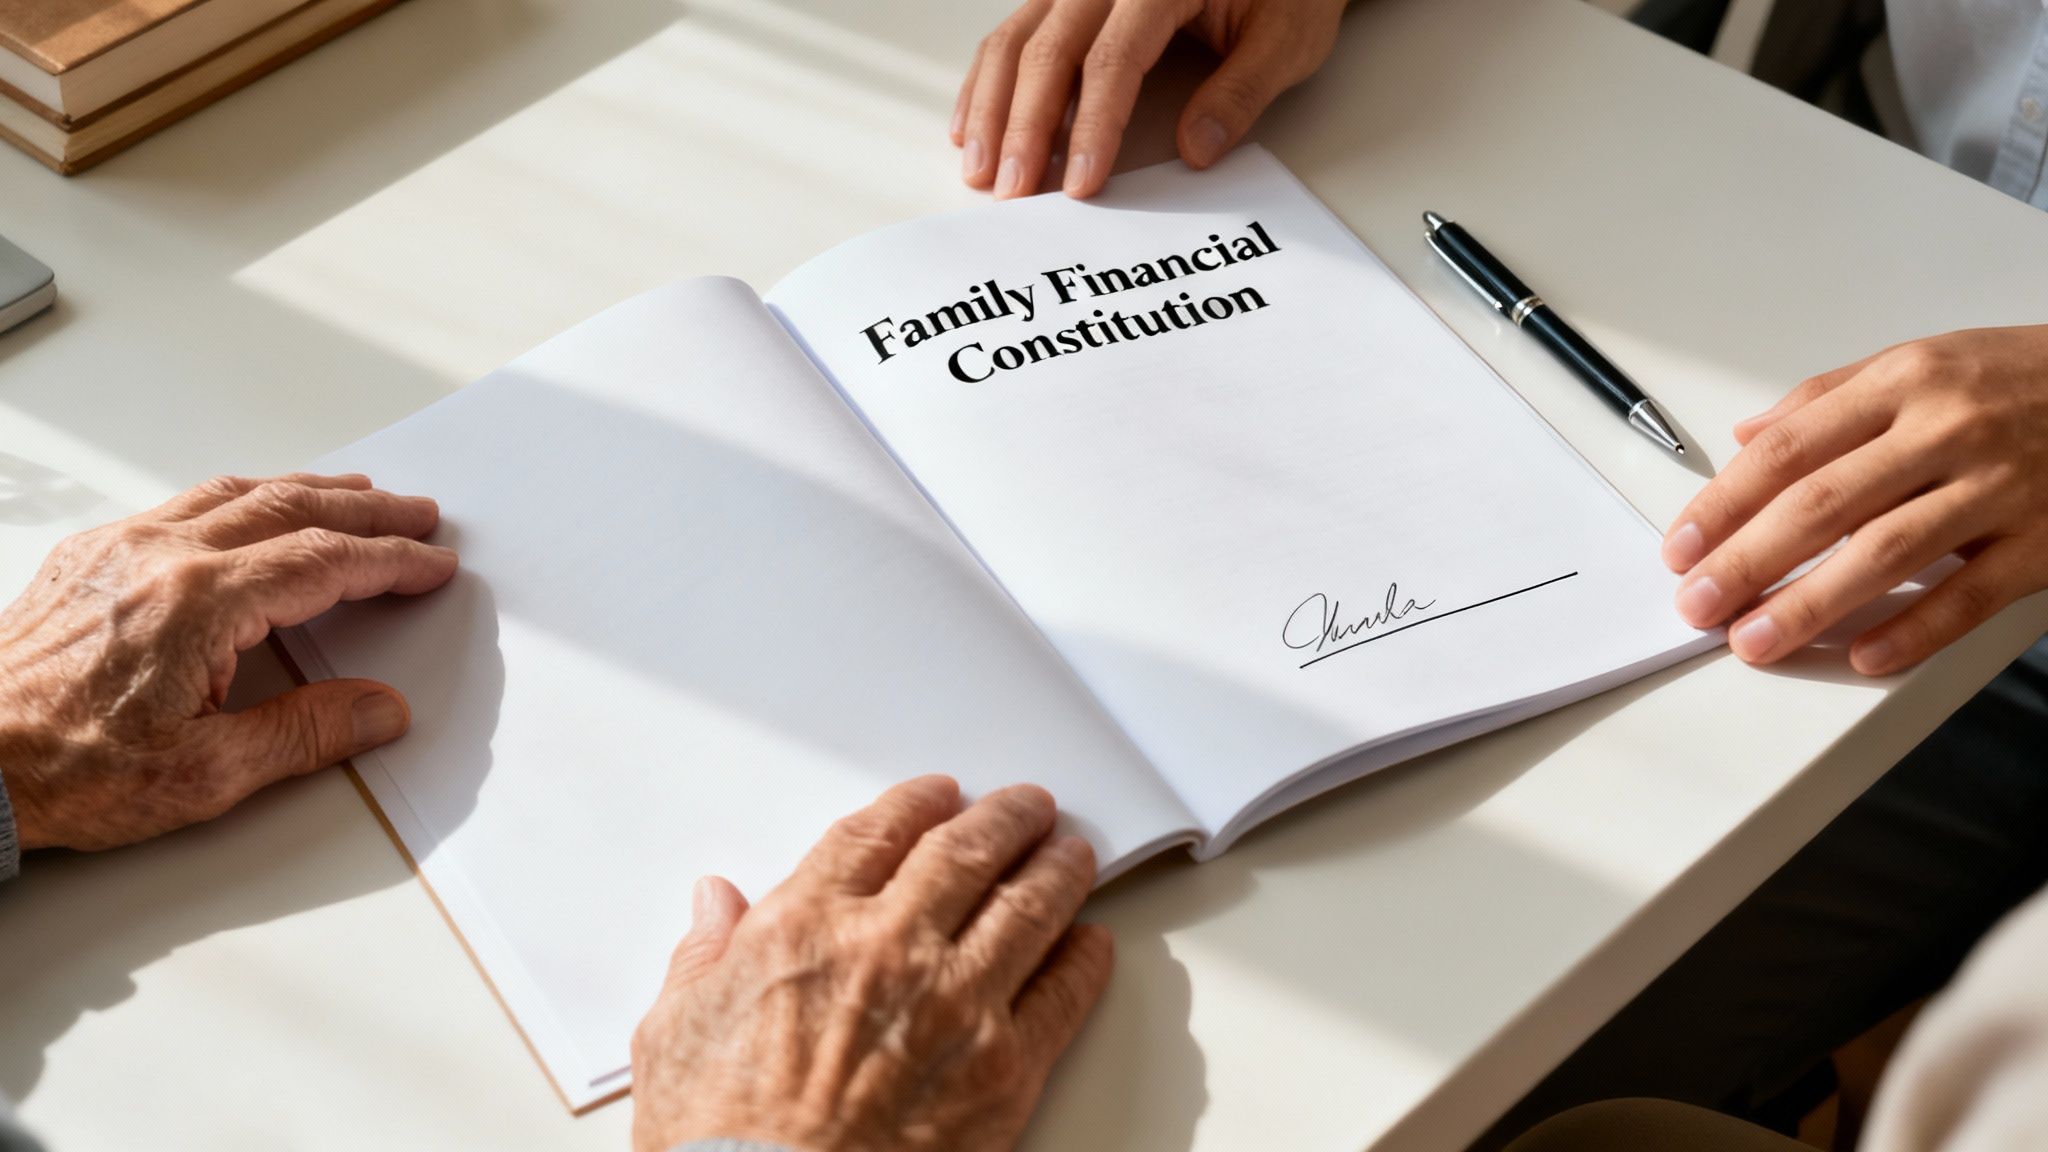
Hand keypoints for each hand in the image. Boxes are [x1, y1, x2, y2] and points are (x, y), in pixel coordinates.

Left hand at [0, 474, 457, 851]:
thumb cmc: (66, 771)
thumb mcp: (205, 774)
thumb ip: (305, 733)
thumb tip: (380, 709)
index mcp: (198, 603)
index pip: (322, 564)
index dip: (388, 561)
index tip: (430, 563)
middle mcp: (160, 556)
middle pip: (290, 510)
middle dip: (367, 513)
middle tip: (419, 515)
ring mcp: (121, 548)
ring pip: (237, 493)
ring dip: (309, 490)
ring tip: (358, 494)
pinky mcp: (91, 556)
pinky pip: (186, 503)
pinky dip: (245, 497)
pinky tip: (259, 509)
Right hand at [630, 776, 1112, 1151]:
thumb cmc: (718, 1142)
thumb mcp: (673, 1035)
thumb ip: (702, 958)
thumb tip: (715, 905)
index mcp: (805, 928)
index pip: (876, 834)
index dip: (916, 803)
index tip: (938, 795)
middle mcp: (889, 949)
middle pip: (965, 852)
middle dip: (1005, 819)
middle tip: (1027, 807)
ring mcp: (955, 1005)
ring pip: (1027, 907)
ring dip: (1057, 870)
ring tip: (1072, 853)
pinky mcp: (1003, 1069)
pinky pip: (1063, 995)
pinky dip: (1084, 960)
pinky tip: (1090, 943)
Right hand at [954, 0, 1350, 198]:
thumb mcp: (1287, 40)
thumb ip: (1241, 93)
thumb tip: (1197, 150)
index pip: (1113, 60)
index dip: (1093, 126)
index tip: (1080, 183)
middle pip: (1048, 51)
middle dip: (1024, 128)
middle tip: (1013, 192)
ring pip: (1017, 40)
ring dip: (991, 109)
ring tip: (981, 172)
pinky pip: (1014, 33)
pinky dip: (987, 82)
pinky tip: (972, 126)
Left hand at [1662, 326, 2047, 674]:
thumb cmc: (2024, 379)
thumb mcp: (1925, 362)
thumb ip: (1828, 400)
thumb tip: (1745, 435)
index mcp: (1902, 384)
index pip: (1787, 452)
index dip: (1723, 506)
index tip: (1680, 548)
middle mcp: (1944, 431)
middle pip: (1821, 505)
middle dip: (1746, 561)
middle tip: (1697, 604)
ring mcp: (1997, 487)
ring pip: (1884, 552)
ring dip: (1808, 604)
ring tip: (1753, 640)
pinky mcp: (2044, 541)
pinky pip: (1968, 595)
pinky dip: (1912, 630)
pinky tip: (1863, 655)